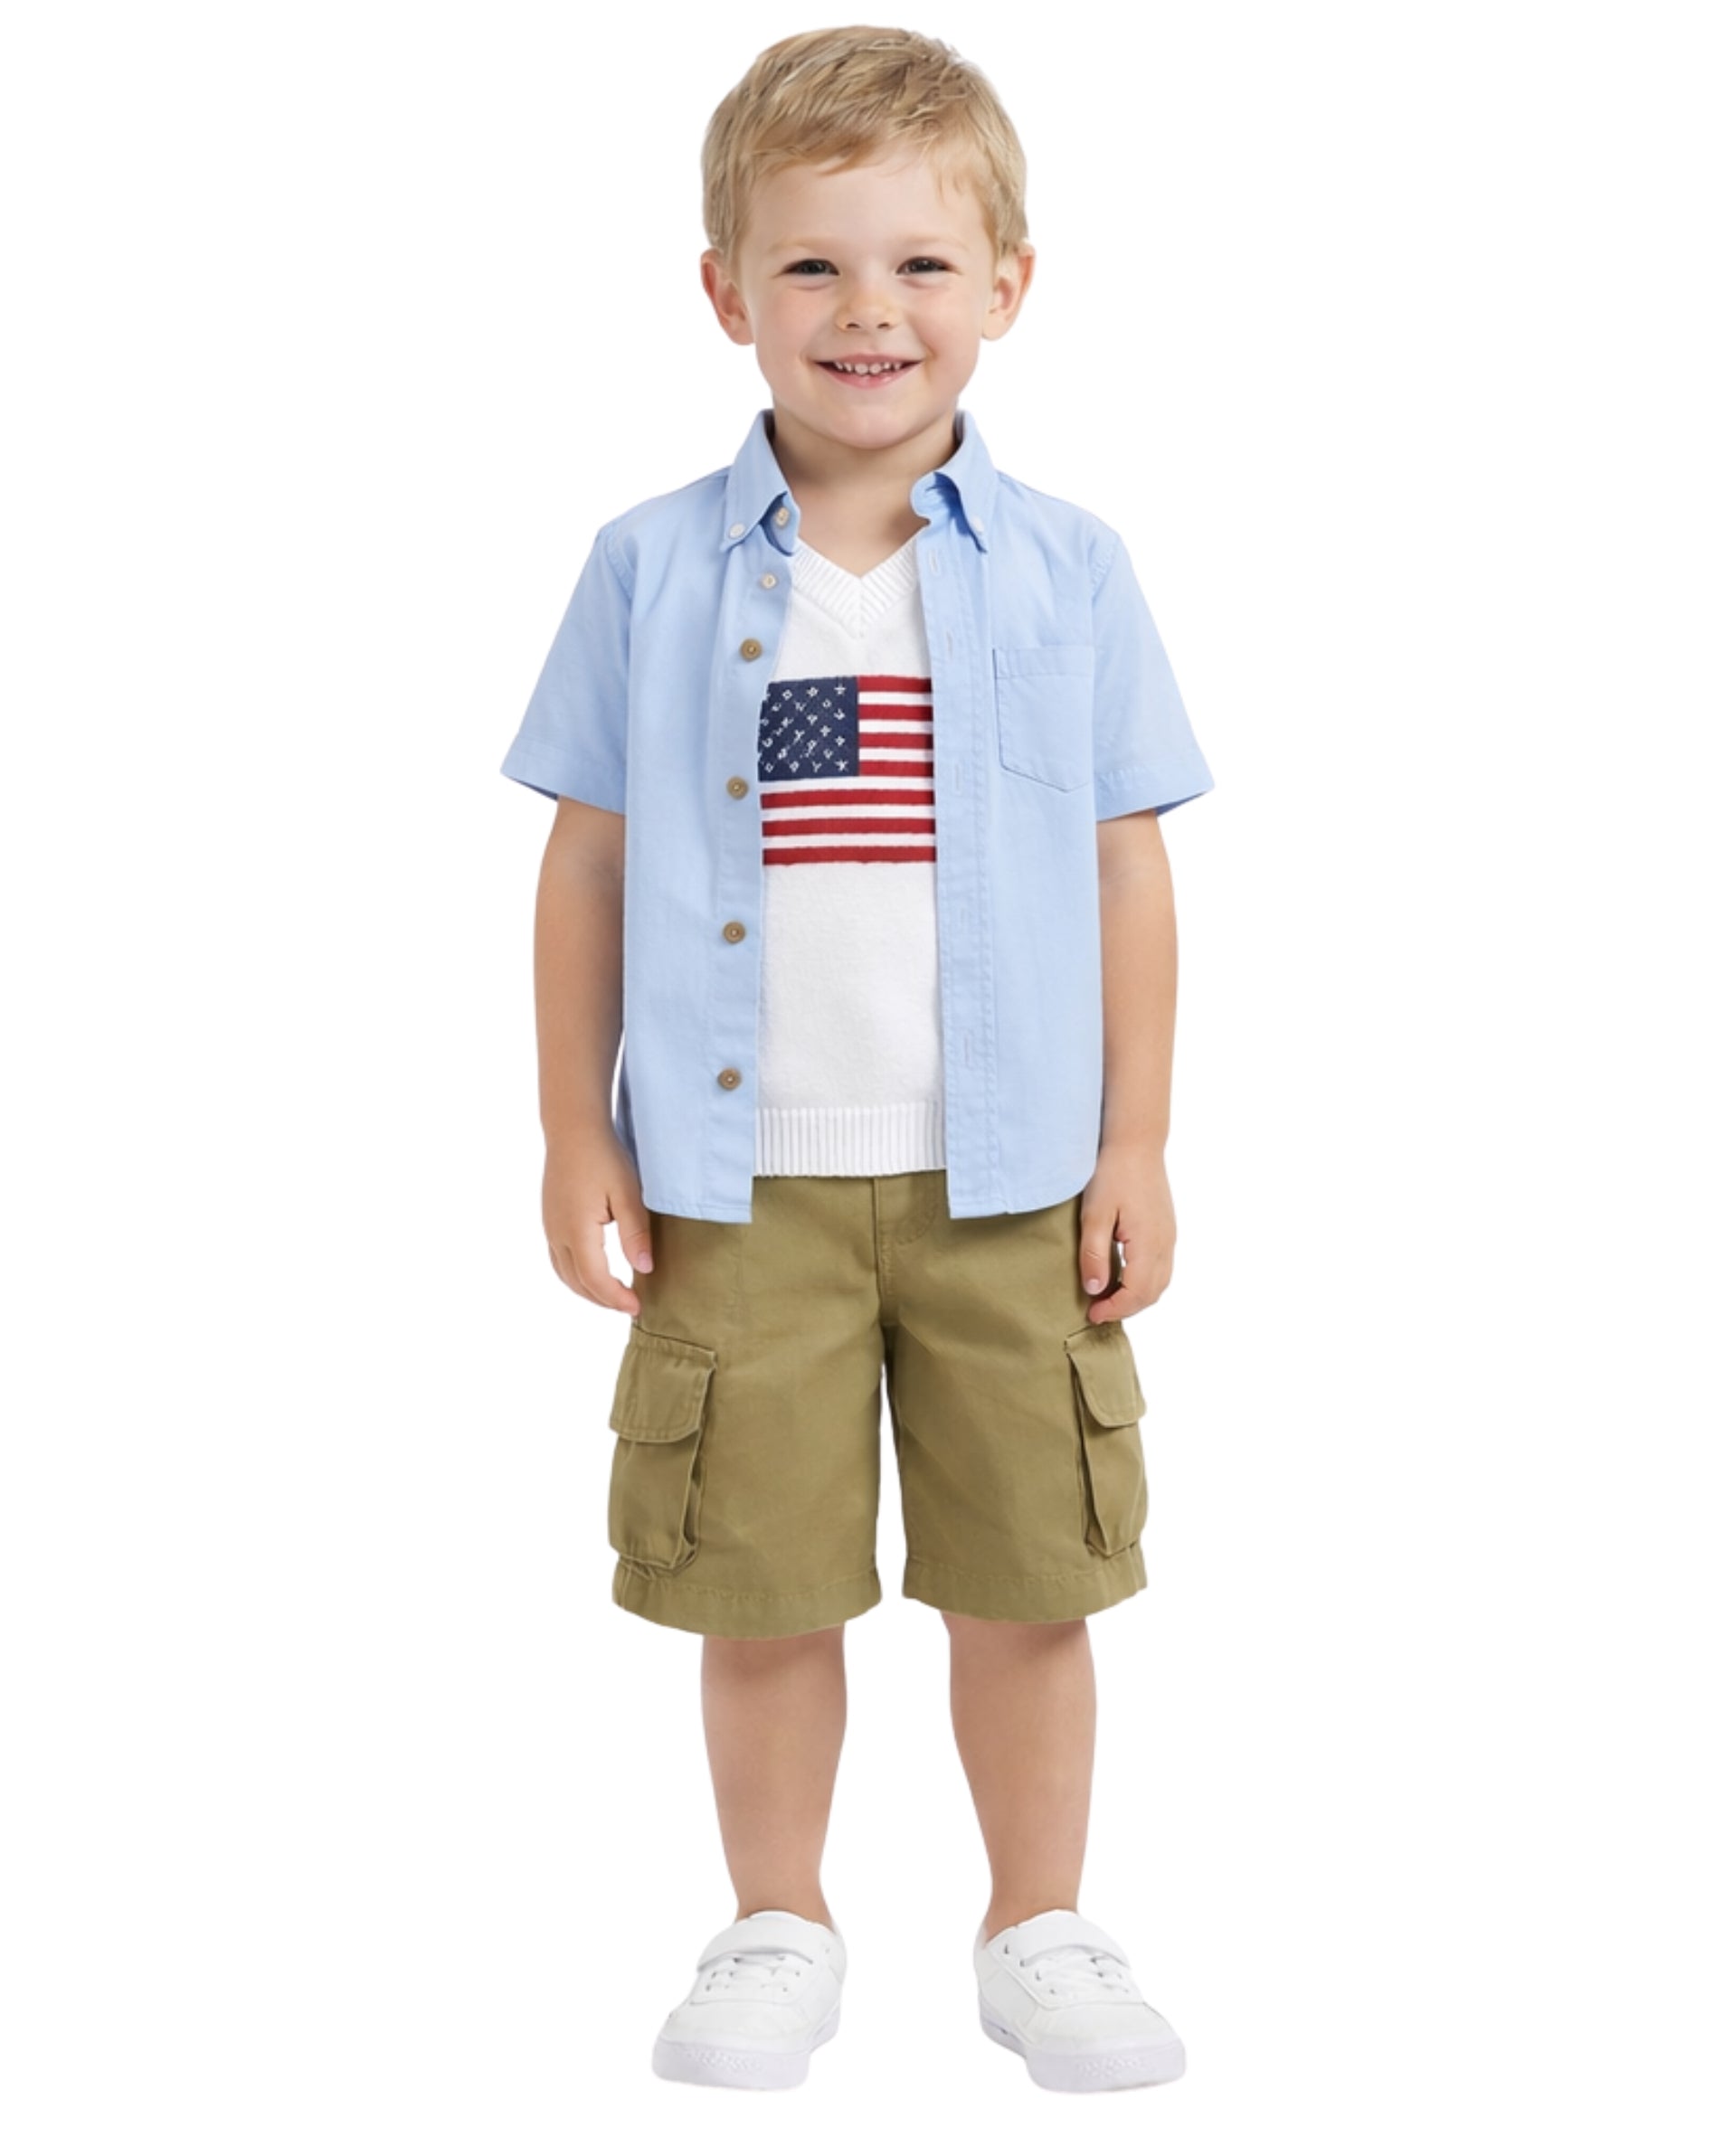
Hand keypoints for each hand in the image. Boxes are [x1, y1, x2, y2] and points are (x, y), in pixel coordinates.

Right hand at [542, 1136, 654, 1314]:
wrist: (573, 1129)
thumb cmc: (604, 1157)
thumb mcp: (628, 1193)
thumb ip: (635, 1233)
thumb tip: (644, 1269)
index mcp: (577, 1231)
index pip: (595, 1280)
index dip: (616, 1298)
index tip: (638, 1307)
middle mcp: (558, 1234)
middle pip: (578, 1283)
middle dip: (603, 1300)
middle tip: (630, 1305)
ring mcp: (550, 1227)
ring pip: (565, 1274)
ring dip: (588, 1290)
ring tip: (614, 1295)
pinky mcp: (550, 1220)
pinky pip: (559, 1259)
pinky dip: (576, 1275)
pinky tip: (594, 1272)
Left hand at [1078, 1142, 1175, 1323]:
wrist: (1136, 1144)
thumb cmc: (1113, 1174)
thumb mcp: (1094, 1215)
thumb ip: (1094, 1254)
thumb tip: (1095, 1290)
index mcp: (1149, 1243)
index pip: (1137, 1293)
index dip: (1115, 1309)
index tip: (1092, 1314)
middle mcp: (1165, 1244)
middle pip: (1152, 1293)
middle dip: (1126, 1308)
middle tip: (1097, 1310)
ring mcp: (1169, 1237)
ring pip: (1160, 1282)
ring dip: (1137, 1297)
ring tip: (1109, 1298)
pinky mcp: (1167, 1229)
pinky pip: (1161, 1267)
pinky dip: (1145, 1282)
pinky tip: (1123, 1276)